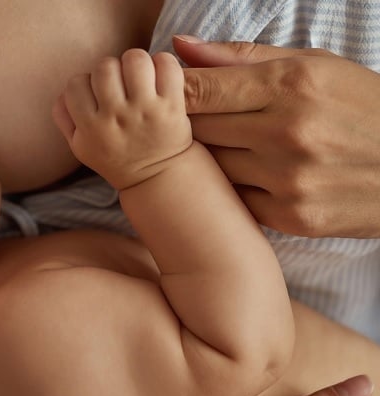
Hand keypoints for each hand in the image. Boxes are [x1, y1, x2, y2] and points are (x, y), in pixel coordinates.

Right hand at [52, 49, 191, 189]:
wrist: (156, 178)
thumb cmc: (115, 157)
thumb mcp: (80, 147)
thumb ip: (64, 118)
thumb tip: (63, 92)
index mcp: (90, 128)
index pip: (76, 83)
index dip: (86, 82)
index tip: (97, 92)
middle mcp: (116, 117)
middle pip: (104, 67)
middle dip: (111, 69)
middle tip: (119, 83)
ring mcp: (146, 110)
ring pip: (135, 60)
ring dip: (136, 62)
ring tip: (139, 75)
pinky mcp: (172, 106)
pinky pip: (167, 66)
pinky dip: (163, 63)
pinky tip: (159, 76)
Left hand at [175, 36, 379, 237]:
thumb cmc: (364, 107)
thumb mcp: (314, 65)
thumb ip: (240, 57)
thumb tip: (179, 46)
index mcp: (293, 85)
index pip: (200, 90)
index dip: (173, 92)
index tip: (167, 92)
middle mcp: (287, 132)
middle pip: (197, 129)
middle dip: (187, 124)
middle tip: (193, 120)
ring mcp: (288, 179)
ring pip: (210, 167)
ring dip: (209, 157)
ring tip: (231, 146)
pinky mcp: (291, 217)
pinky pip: (233, 199)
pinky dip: (232, 188)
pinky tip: (250, 174)